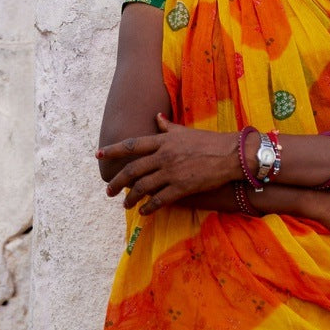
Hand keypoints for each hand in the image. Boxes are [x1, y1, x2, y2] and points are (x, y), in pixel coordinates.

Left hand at [98, 115, 238, 211]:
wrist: (231, 155)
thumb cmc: (209, 141)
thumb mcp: (185, 131)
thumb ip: (167, 127)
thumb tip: (157, 118)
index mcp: (163, 141)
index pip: (132, 144)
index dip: (113, 150)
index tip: (98, 154)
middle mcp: (164, 156)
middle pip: (133, 170)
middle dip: (117, 182)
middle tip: (109, 191)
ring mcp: (172, 172)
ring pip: (143, 187)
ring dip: (131, 198)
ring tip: (125, 204)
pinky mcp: (182, 188)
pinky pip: (159, 200)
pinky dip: (148, 207)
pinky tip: (143, 211)